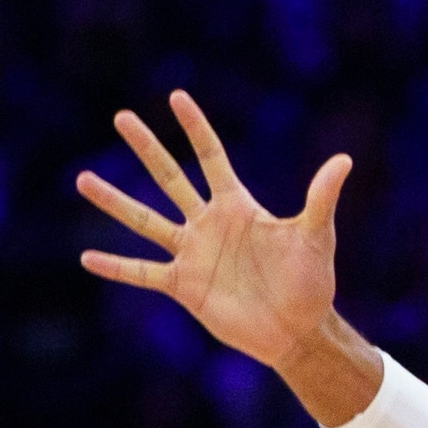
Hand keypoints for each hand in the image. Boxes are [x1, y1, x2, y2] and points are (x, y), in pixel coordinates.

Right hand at [78, 91, 351, 370]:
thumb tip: (344, 160)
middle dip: (147, 148)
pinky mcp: (184, 286)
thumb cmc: (311, 282)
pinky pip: (143, 273)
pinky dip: (117, 266)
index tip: (177, 97)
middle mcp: (208, 224)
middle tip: (122, 117)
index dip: (196, 128)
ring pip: (146, 221)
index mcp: (237, 206)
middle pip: (170, 179)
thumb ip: (321, 198)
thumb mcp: (315, 236)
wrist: (298, 330)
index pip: (211, 157)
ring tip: (83, 179)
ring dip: (115, 201)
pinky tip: (87, 257)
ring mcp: (192, 254)